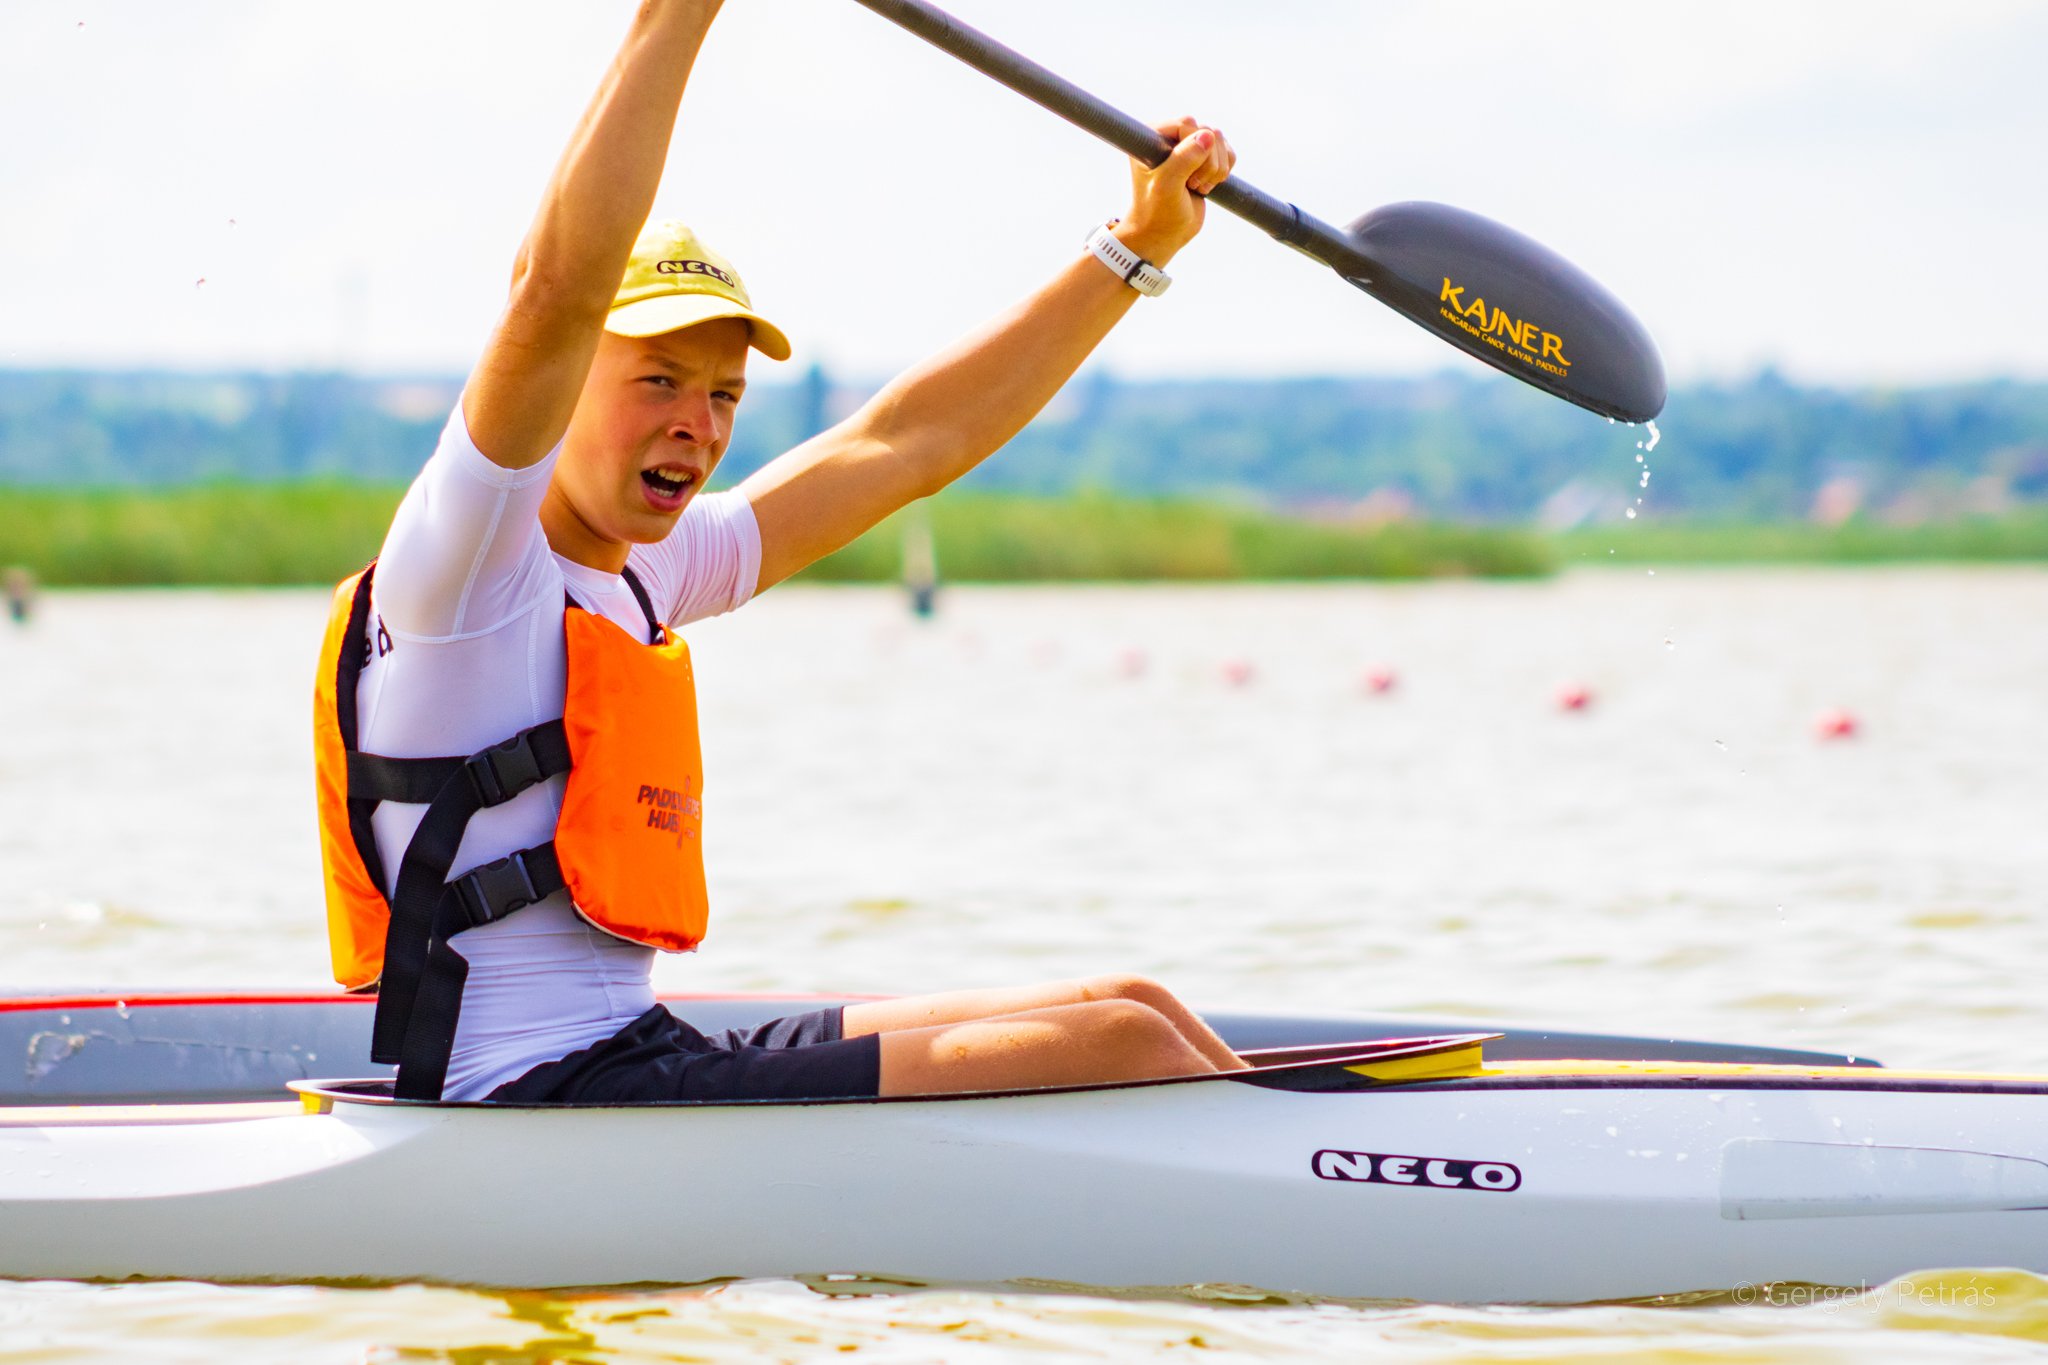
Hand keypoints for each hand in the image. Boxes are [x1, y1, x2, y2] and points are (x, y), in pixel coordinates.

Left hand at [1116, 116, 1234, 266]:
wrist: (1165, 234)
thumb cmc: (1158, 212)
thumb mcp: (1167, 186)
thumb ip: (1184, 159)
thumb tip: (1208, 135)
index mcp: (1152, 136)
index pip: (1187, 124)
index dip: (1194, 148)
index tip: (1185, 176)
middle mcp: (1170, 137)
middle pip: (1207, 131)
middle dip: (1207, 162)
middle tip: (1190, 184)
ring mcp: (1189, 146)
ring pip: (1219, 140)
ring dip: (1216, 169)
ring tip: (1196, 187)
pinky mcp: (1204, 159)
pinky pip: (1228, 152)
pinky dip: (1224, 170)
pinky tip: (1207, 185)